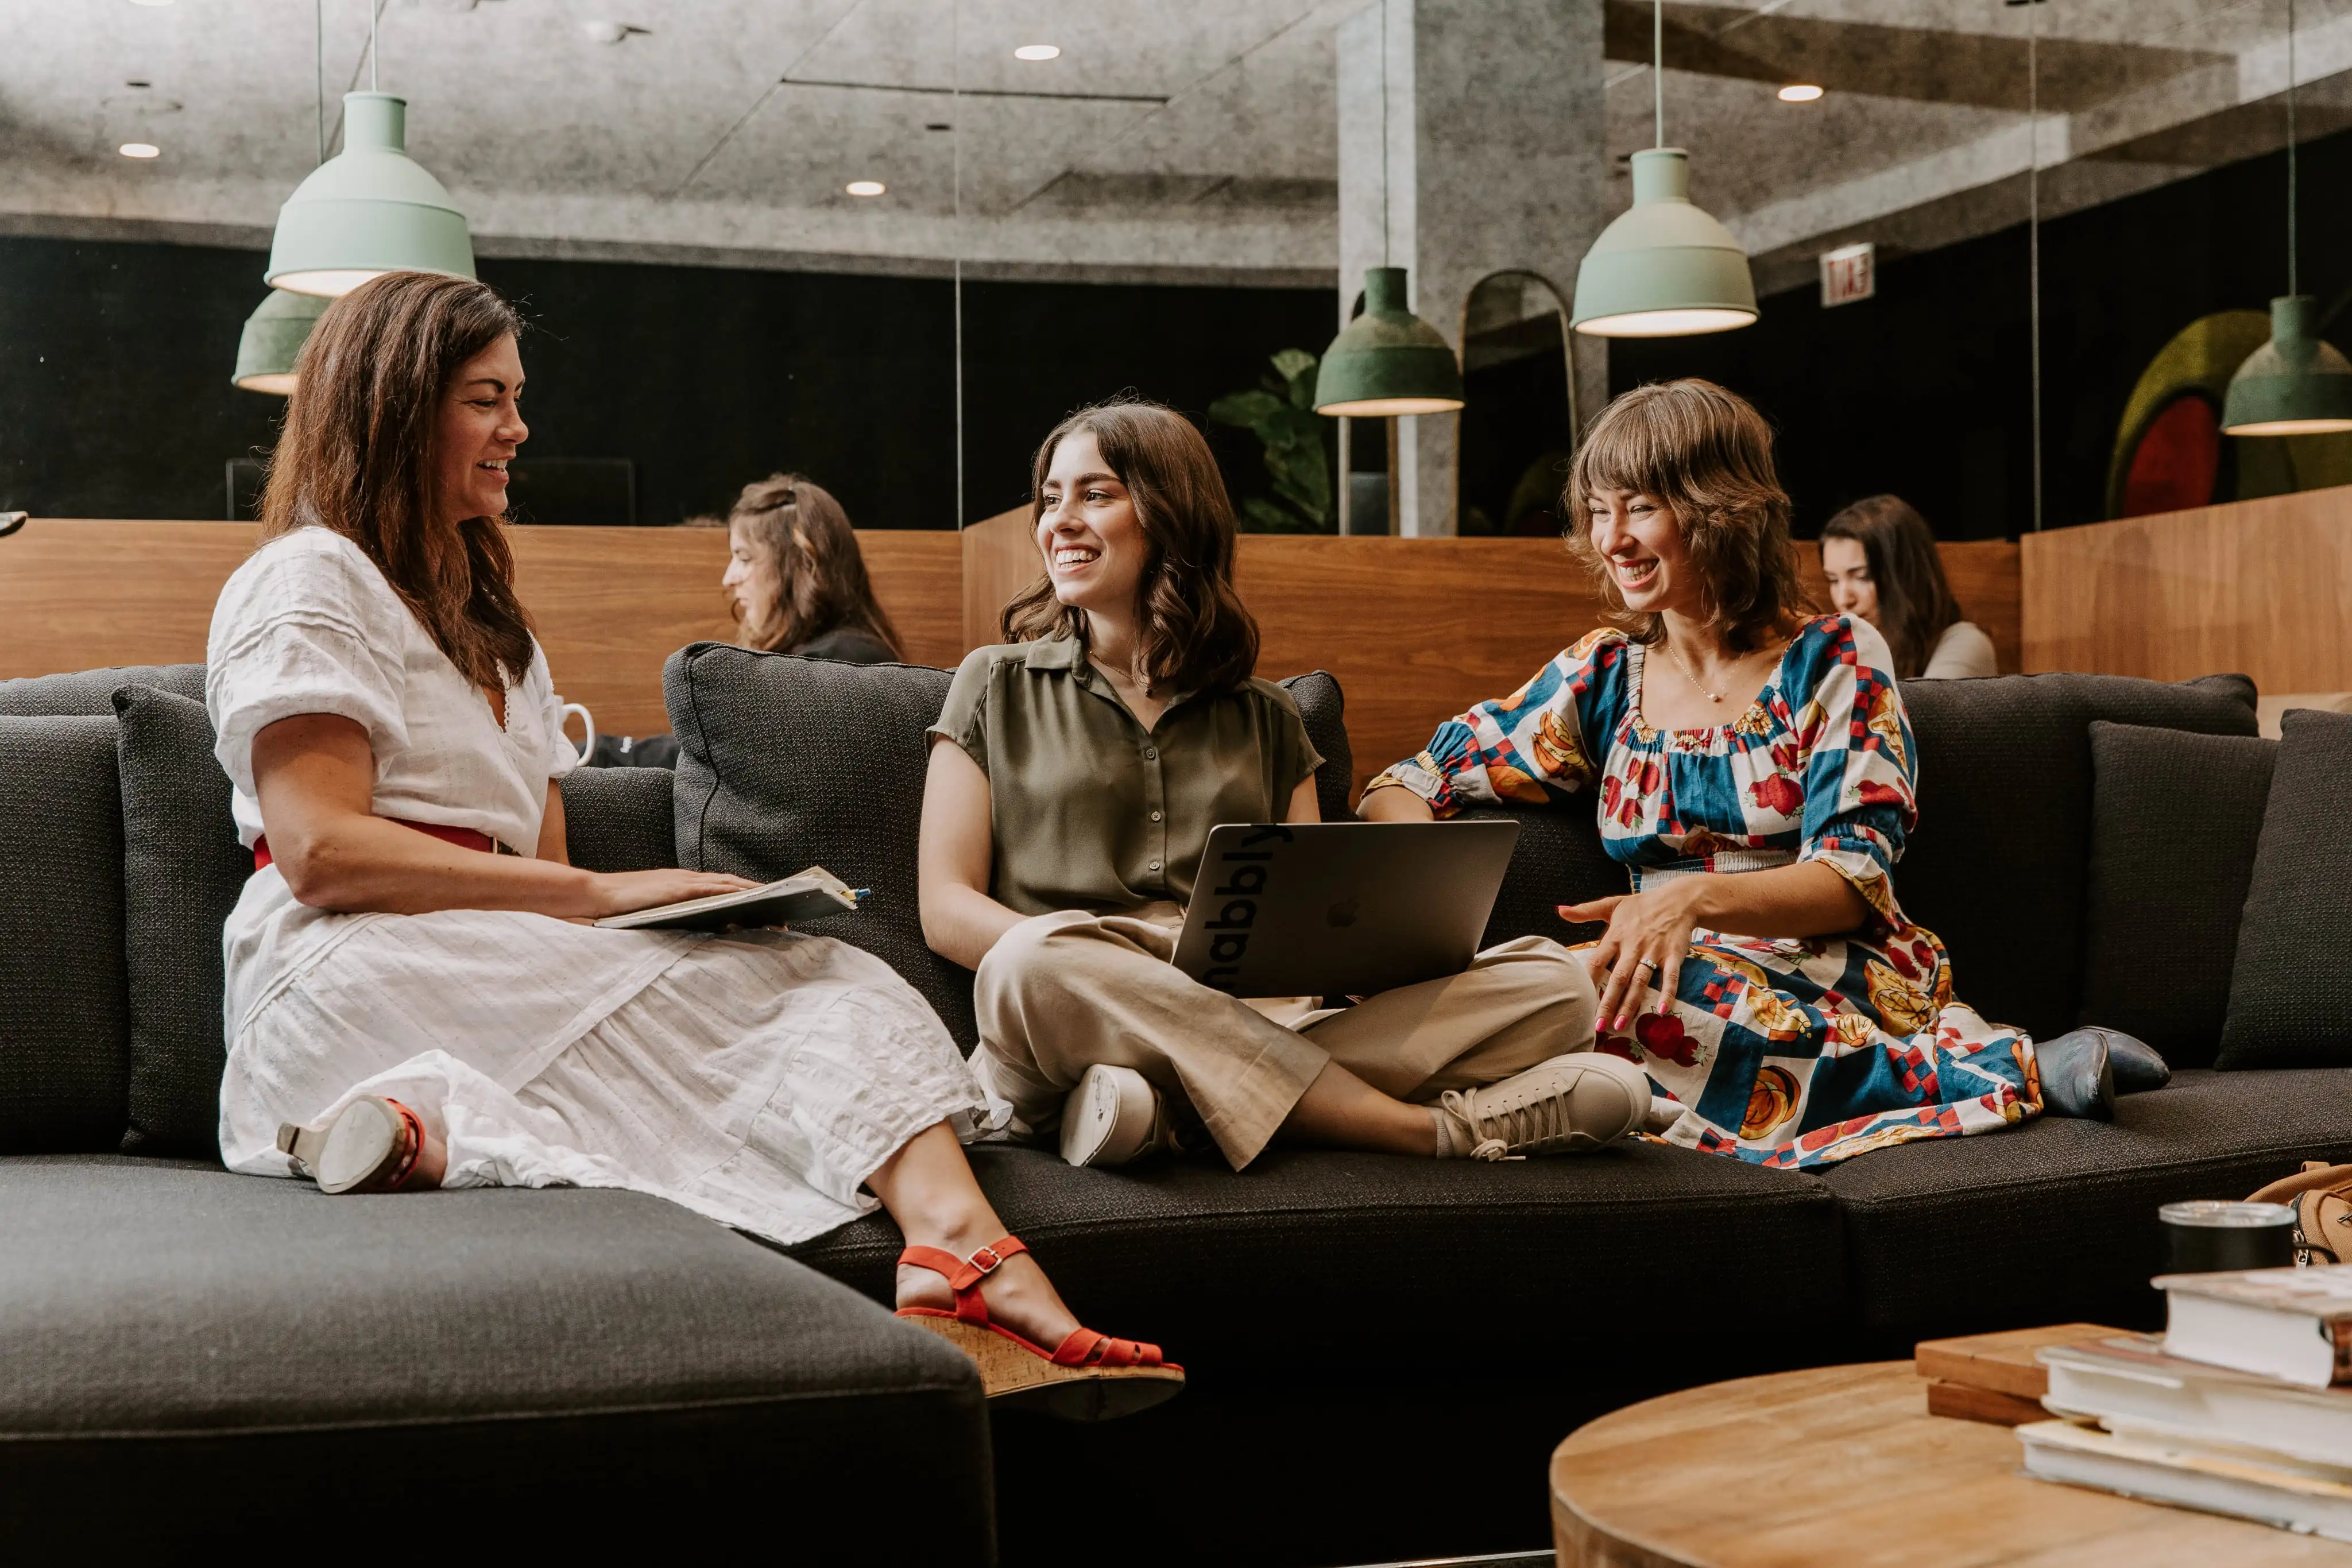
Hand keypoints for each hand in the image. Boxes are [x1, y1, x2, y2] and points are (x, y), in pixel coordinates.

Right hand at [586, 868, 759, 917]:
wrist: (596, 895)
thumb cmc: (624, 907)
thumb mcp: (660, 912)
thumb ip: (681, 916)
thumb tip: (707, 929)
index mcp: (685, 884)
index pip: (724, 887)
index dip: (749, 893)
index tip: (771, 904)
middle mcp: (688, 879)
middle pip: (733, 885)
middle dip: (760, 895)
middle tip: (785, 909)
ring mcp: (683, 882)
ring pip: (727, 884)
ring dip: (753, 893)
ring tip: (776, 905)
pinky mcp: (676, 889)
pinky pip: (710, 889)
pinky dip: (730, 891)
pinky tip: (748, 897)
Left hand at [1560, 883, 1701, 1032]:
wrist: (1678, 900)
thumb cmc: (1642, 905)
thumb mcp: (1612, 904)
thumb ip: (1586, 910)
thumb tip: (1560, 910)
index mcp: (1615, 935)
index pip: (1597, 961)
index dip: (1588, 981)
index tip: (1579, 1000)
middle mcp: (1633, 945)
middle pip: (1617, 977)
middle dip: (1607, 1003)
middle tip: (1599, 1026)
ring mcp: (1654, 951)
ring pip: (1640, 981)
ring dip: (1631, 1003)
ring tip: (1621, 1024)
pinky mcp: (1674, 955)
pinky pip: (1671, 977)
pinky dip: (1668, 993)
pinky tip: (1662, 1011)